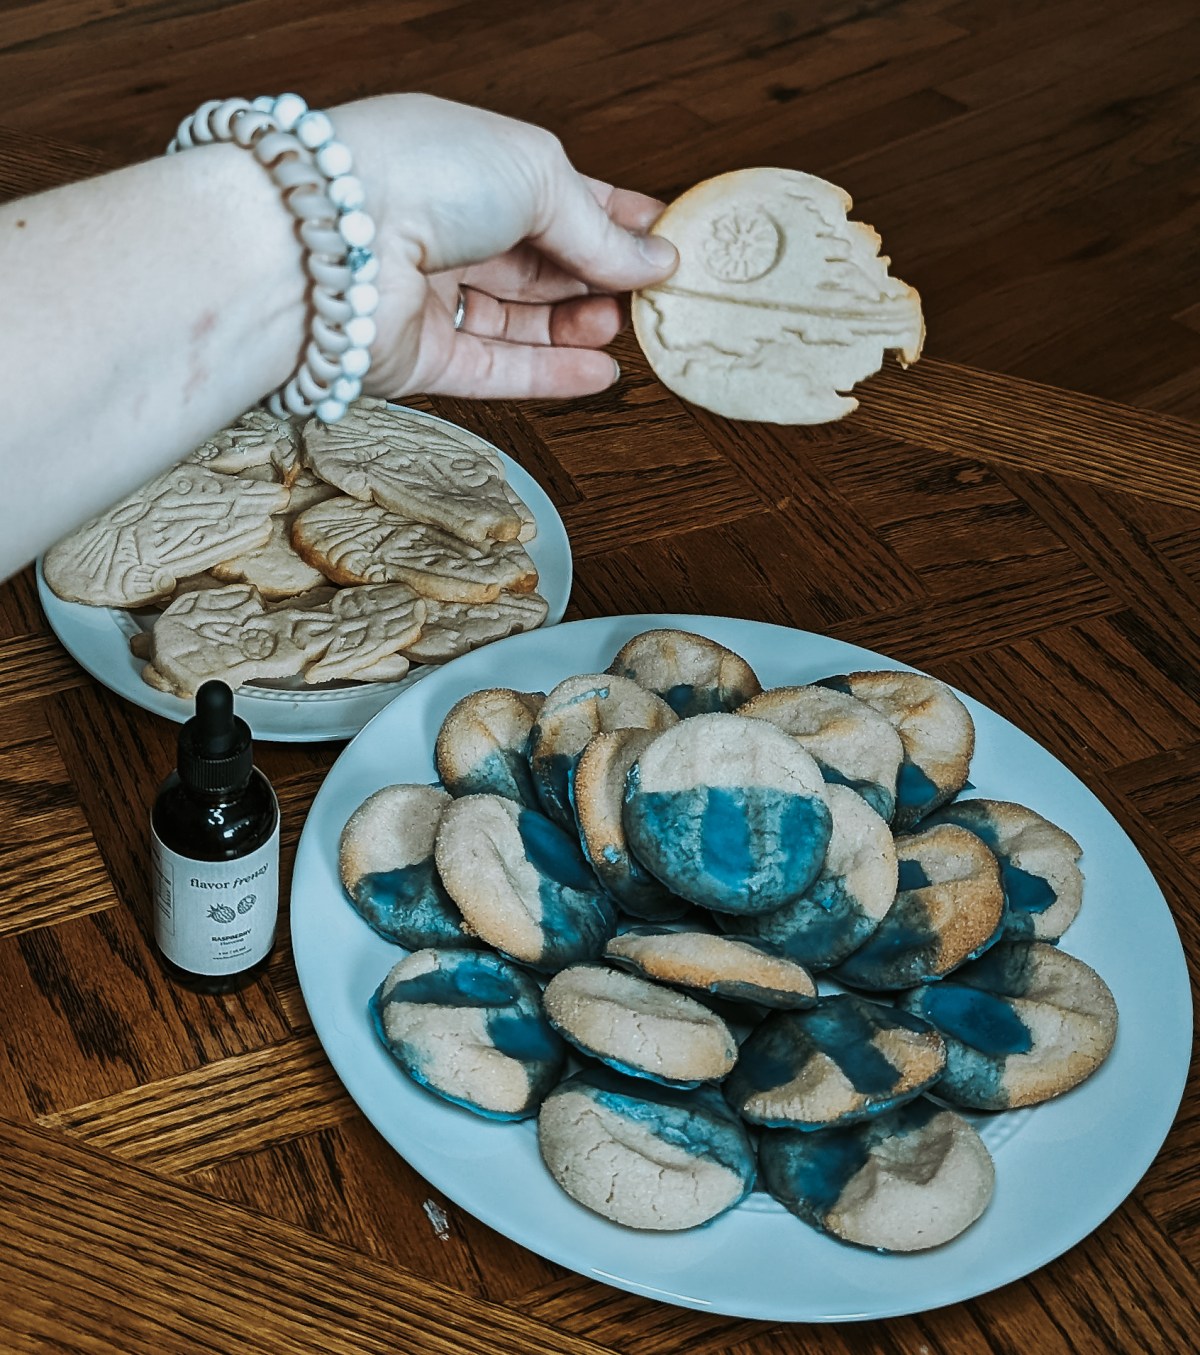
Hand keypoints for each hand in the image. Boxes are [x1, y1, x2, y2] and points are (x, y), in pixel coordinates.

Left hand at [331, 95, 678, 399]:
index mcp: (467, 164)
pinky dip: (548, 374)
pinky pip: (493, 370)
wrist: (332, 240)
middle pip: (537, 264)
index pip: (551, 195)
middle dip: (597, 277)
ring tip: (620, 327)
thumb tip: (654, 260)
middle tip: (648, 293)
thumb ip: (597, 229)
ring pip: (518, 321)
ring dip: (575, 325)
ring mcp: (427, 297)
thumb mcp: (538, 176)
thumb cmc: (424, 172)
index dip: (609, 219)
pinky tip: (598, 372)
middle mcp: (442, 229)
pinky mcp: (417, 359)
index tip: (661, 242)